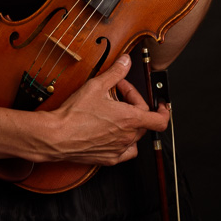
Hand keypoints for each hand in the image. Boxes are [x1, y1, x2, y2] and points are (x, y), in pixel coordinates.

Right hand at [47, 55, 168, 164]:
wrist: (57, 136)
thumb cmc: (75, 114)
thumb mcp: (97, 85)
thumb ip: (116, 72)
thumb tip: (126, 61)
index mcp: (130, 119)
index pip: (159, 119)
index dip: (164, 111)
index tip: (161, 105)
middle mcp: (128, 136)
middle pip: (143, 122)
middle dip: (134, 105)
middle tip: (117, 94)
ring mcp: (119, 149)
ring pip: (135, 136)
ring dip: (130, 124)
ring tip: (115, 114)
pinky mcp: (109, 159)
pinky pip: (126, 152)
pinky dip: (124, 143)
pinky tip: (114, 134)